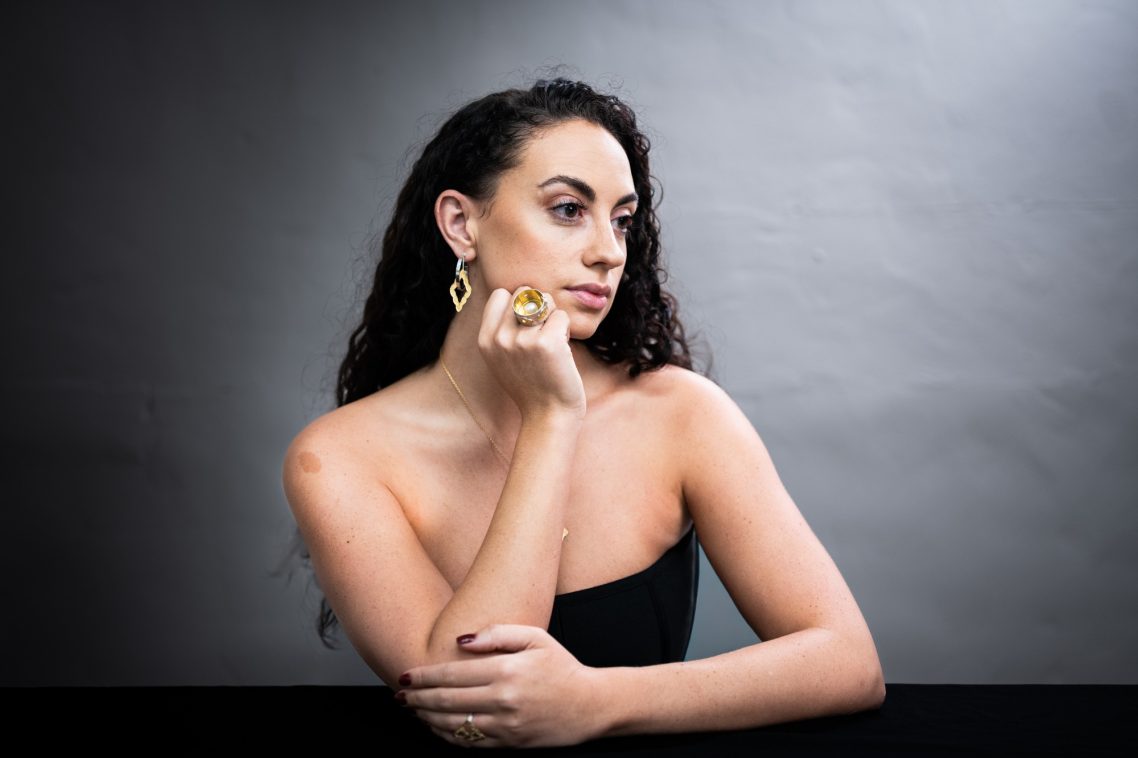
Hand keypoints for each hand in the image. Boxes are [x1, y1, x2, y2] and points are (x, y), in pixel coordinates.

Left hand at [397, 624, 604, 747]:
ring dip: (427, 717)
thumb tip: (461, 640)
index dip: (424, 676)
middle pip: (447, 701)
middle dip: (418, 698)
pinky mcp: (509, 742)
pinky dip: (448, 735)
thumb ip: (498, 633)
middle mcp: (503, 699)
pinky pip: (470, 742)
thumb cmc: (561, 667)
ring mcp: (505, 725)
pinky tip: (437, 726)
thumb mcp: (535, 638)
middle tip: (400, 694)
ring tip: (413, 709)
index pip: (453, 674)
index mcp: (507, 670)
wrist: (589, 705)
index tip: (405, 674)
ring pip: (454, 724)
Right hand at [478, 287, 585, 420]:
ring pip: (545, 301)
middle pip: (524, 292)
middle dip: (539, 306)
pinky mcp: (548, 343)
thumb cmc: (531, 384)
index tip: (526, 325)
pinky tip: (562, 351)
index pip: (501, 294)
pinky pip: (562, 316)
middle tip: (543, 333)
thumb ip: (501, 329)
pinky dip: (566, 330)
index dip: (518, 304)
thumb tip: (515, 293)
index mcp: (485, 340)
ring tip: (552, 342)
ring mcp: (523, 340)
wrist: (548, 415)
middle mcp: (500, 338)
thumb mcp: (502, 358)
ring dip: (554, 318)